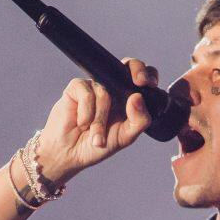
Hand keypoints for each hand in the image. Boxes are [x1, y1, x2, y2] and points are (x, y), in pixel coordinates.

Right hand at [33, 58, 157, 182]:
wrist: (70, 153)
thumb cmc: (97, 145)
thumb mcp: (125, 137)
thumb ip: (138, 120)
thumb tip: (137, 97)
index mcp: (128, 99)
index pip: (142, 78)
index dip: (148, 75)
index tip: (149, 84)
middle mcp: (113, 89)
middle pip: (129, 66)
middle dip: (137, 70)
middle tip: (140, 83)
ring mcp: (95, 86)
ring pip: (105, 94)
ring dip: (100, 121)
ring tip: (95, 136)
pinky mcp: (77, 87)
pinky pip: (87, 94)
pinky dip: (86, 113)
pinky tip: (81, 123)